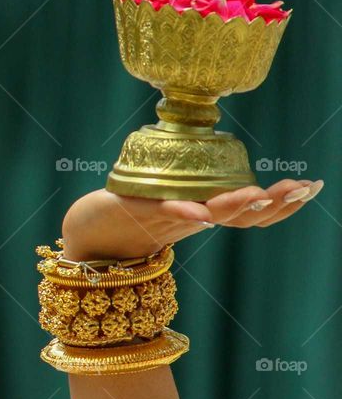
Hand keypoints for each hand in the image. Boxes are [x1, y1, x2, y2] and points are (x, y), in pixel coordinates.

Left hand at [60, 179, 323, 260]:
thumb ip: (198, 189)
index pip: (250, 211)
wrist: (86, 235)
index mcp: (203, 213)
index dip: (282, 203)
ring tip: (259, 192)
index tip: (311, 185)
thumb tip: (223, 163)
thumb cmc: (130, 213)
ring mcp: (165, 218)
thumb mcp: (173, 197)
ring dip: (234, 206)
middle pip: (239, 216)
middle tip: (301, 188)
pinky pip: (162, 212)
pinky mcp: (135, 210)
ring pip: (208, 215)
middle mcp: (191, 220)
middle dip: (273, 203)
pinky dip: (181, 211)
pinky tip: (199, 210)